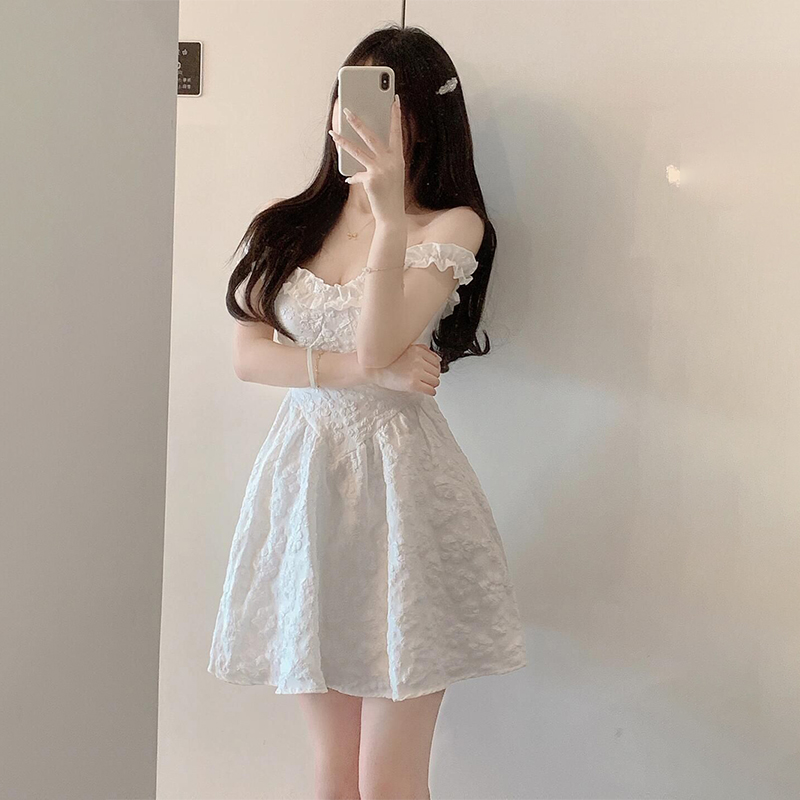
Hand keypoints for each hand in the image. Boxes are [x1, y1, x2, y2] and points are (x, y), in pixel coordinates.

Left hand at [329, 95, 405, 223]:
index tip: (395, 100)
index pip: (397, 132)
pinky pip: (356, 174)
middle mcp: (391, 162)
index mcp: (398, 159)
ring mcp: (381, 170)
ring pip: (358, 151)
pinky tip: (350, 180)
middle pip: (372, 137)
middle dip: (358, 122)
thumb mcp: (390, 175)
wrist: (392, 216)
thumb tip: (362, 153)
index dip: (396, 116)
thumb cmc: (391, 195)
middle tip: (348, 110)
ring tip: (333, 131)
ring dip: (343, 141)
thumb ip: (380, 163)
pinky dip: (353, 178)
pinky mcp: (371, 180)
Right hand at [363, 343, 441, 395]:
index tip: (429, 371)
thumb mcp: (405, 349)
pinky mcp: (413, 384)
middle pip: (437, 371)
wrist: (373, 370)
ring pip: (435, 381)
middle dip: (432, 376)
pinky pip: (430, 390)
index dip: (433, 367)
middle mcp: (418, 360)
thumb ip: (422, 351)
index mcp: (417, 351)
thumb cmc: (387, 361)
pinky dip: (430, 392)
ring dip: (431, 384)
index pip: (436, 361)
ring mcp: (416, 372)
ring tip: (424, 384)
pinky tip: (426, 391)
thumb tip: (438, 359)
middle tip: (425, 379)